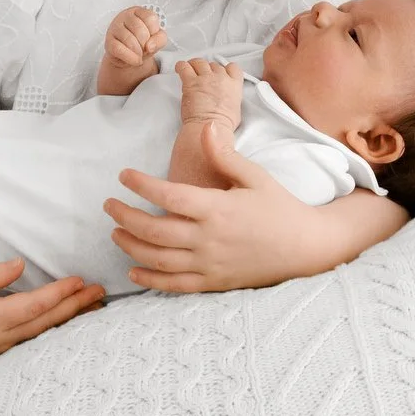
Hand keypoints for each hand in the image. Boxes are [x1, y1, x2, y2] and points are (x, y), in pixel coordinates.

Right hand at [0, 246, 105, 371]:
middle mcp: (0, 337)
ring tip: (92, 304)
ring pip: (43, 331)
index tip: (79, 281)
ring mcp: (0, 346)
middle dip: (75, 306)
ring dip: (69, 316)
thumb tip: (19, 265)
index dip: (59, 294)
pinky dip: (54, 324)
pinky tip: (65, 317)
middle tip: (100, 292)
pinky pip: (33, 335)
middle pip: (46, 321)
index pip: (34, 306)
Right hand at [104, 7, 166, 70]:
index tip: (151, 37)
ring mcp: (115, 28)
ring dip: (139, 52)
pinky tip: (135, 60)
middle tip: (144, 48)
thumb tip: (150, 46)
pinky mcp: (108, 42)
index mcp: (139, 12)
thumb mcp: (156, 39)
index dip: (154, 31)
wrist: (128, 55)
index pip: (151, 18)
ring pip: (129, 40)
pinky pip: (119, 50)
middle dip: (145, 44)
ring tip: (139, 54)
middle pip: (140, 30)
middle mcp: (125, 16)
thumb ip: (160, 39)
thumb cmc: (142, 42)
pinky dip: (130, 58)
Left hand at [104, 124, 406, 292]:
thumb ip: (225, 155)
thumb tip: (204, 130)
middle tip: (108, 204)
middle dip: (125, 216)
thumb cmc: (279, 206)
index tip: (123, 175)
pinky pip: (173, 285)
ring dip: (130, 246)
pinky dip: (149, 280)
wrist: (305, 246)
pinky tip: (132, 270)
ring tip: (115, 231)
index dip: (140, 185)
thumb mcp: (255, 176)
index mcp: (217, 208)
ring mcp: (209, 264)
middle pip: (153, 231)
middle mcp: (208, 239)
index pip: (168, 196)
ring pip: (157, 260)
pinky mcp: (212, 282)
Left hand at [174, 59, 242, 128]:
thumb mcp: (235, 110)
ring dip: (195, 65)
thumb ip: (232, 99)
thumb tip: (228, 100)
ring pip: (200, 62)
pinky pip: (184, 66)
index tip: (220, 74)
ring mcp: (205, 78)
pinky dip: (181, 66)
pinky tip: (180, 69)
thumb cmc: (222, 124)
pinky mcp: (191, 81)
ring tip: (190, 70)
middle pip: (214, 65)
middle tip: (202, 77)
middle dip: (208, 70)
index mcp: (234, 85)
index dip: (225, 69)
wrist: (210, 127)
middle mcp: (220, 78)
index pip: (233, 68)